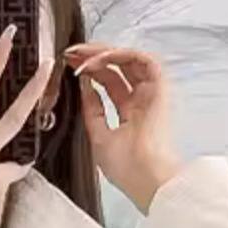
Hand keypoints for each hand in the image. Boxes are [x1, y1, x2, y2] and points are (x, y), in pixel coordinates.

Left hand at [65, 40, 184, 210]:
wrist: (143, 176)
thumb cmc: (126, 167)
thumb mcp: (98, 135)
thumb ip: (92, 109)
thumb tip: (84, 85)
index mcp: (130, 114)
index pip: (109, 83)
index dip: (89, 72)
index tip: (69, 65)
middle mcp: (142, 100)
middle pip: (117, 68)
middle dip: (92, 57)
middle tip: (72, 53)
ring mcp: (151, 92)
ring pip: (128, 59)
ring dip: (104, 52)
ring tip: (82, 54)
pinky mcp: (159, 86)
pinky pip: (141, 59)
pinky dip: (120, 54)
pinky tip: (99, 59)